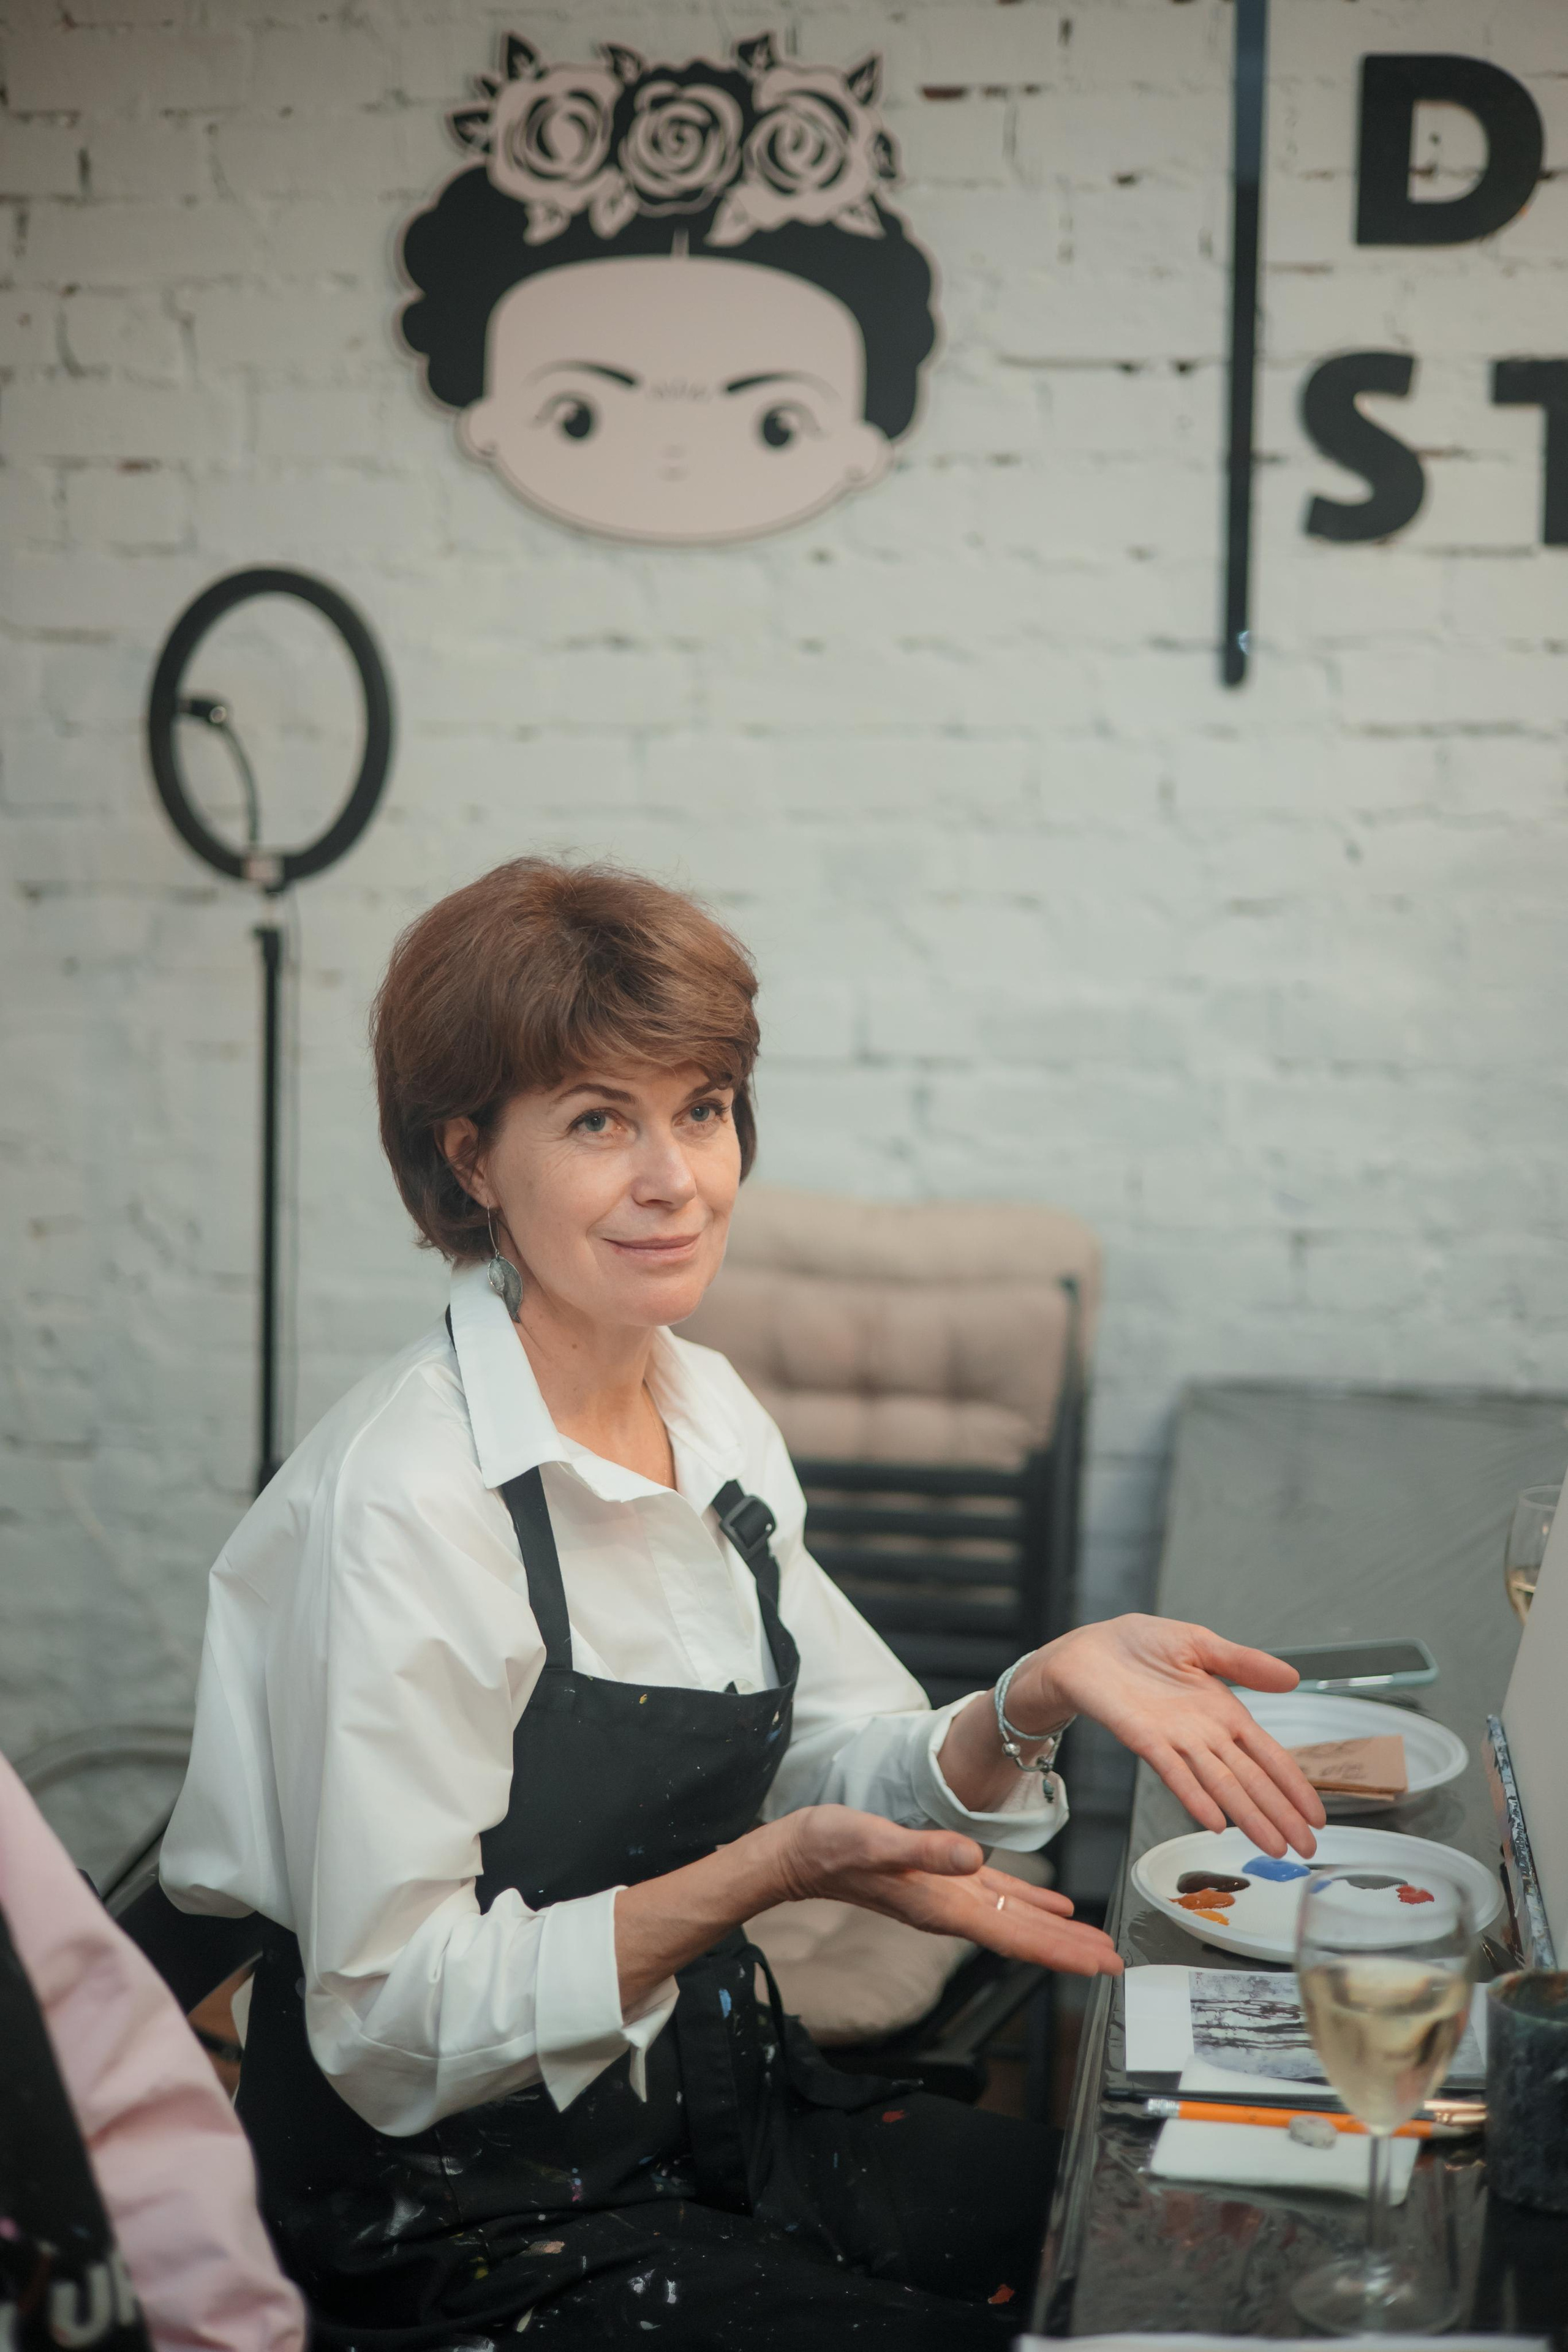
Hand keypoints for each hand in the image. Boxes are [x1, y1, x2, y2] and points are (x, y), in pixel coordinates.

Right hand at [771, 1805, 1121, 1979]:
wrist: (799, 1852)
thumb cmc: (831, 1847)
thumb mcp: (876, 1842)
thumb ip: (926, 1851)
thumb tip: (973, 1858)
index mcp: (944, 1906)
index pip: (1015, 1937)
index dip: (1060, 1952)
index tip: (1099, 1966)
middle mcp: (952, 1910)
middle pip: (1024, 1937)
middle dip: (1071, 1952)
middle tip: (1116, 1963)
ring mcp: (947, 1897)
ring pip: (1016, 1920)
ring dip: (1058, 1933)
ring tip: (1095, 1943)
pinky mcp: (941, 1878)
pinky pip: (997, 1897)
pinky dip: (1029, 1902)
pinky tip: (1053, 1904)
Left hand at [1007, 1615, 1325, 1859]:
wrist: (1086, 1649)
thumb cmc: (1138, 1646)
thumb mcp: (1198, 1642)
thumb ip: (1242, 1661)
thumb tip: (1293, 1676)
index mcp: (1223, 1712)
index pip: (1268, 1755)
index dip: (1294, 1785)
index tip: (1317, 1816)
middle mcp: (1204, 1734)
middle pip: (1250, 1779)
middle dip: (1280, 1814)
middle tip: (1306, 1850)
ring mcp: (1176, 1741)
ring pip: (1219, 1784)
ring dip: (1247, 1816)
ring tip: (1273, 1845)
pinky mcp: (1144, 1739)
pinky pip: (1173, 1772)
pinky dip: (1194, 1796)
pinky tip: (1214, 1820)